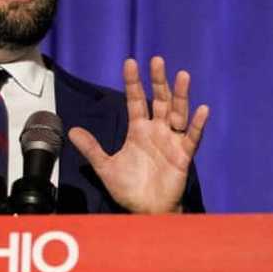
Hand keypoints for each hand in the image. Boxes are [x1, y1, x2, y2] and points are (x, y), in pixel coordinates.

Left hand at [68, 56, 208, 213]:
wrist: (146, 210)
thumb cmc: (129, 189)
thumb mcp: (106, 167)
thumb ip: (92, 148)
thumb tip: (71, 130)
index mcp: (139, 130)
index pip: (136, 100)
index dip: (133, 83)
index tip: (130, 63)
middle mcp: (157, 131)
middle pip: (160, 100)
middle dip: (158, 81)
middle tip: (156, 60)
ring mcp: (172, 141)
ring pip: (178, 113)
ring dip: (181, 95)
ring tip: (183, 75)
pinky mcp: (183, 155)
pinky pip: (192, 137)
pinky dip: (198, 124)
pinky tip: (202, 110)